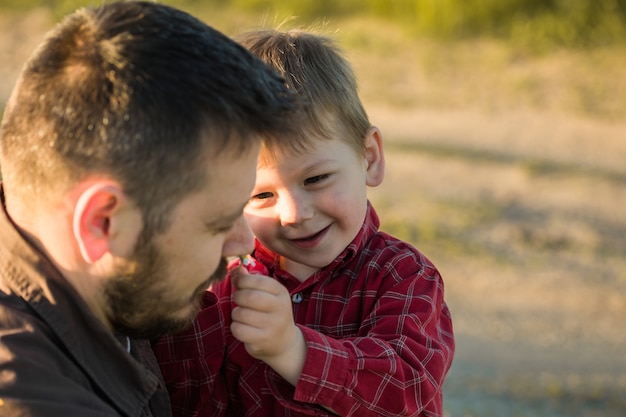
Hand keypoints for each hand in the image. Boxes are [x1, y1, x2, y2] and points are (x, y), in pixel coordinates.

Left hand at [230, 268, 304, 384]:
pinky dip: (236, 328)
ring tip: (243, 316)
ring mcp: (273, 325)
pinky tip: (244, 328)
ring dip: (236, 314)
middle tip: (239, 301)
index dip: (242, 280)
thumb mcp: (266, 294)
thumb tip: (236, 268)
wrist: (284, 341)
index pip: (257, 280)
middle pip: (248, 297)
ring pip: (240, 314)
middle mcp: (280, 308)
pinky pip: (238, 330)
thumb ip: (251, 280)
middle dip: (237, 297)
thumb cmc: (270, 312)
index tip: (239, 284)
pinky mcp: (263, 340)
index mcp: (281, 292)